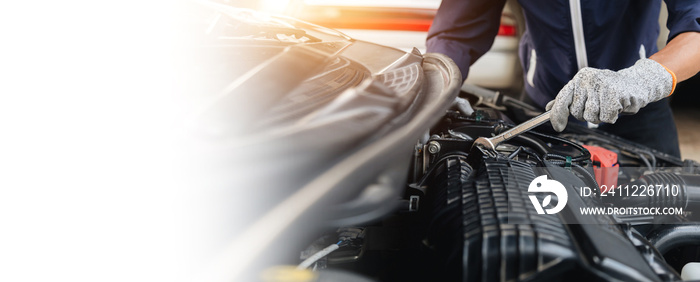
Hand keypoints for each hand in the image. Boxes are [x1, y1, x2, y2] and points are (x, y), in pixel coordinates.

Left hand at [545, 58, 674, 131]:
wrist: (637, 82)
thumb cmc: (609, 88)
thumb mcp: (586, 89)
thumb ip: (568, 98)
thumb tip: (548, 108)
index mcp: (579, 78)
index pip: (562, 98)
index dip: (557, 115)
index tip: (558, 127)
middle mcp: (589, 80)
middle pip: (577, 112)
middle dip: (587, 115)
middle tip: (598, 106)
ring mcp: (602, 86)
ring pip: (591, 117)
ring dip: (600, 117)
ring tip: (608, 105)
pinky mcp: (615, 94)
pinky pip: (606, 118)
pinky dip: (612, 117)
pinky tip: (617, 106)